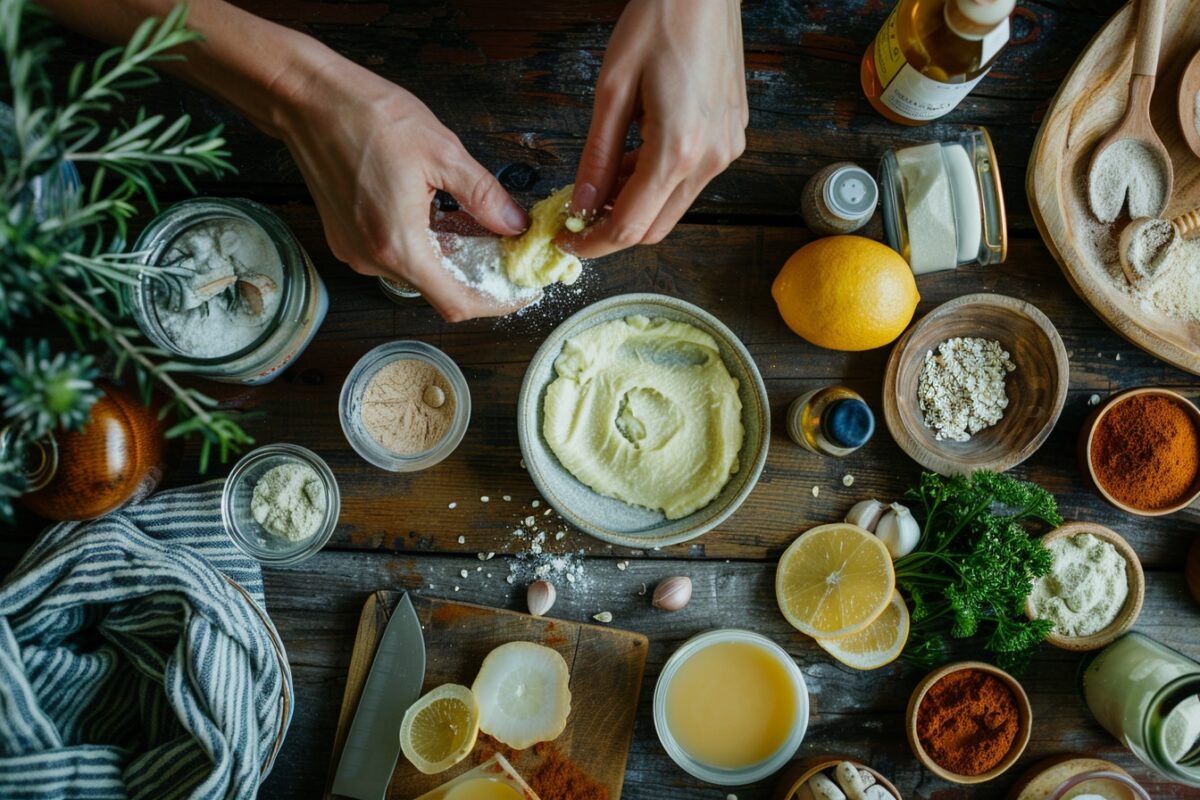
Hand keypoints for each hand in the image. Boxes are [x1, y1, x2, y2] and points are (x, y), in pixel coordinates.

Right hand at [273, 53, 528, 320]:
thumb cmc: (368, 116)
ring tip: (473, 222)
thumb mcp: (442, 152)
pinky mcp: (346, 239)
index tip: (519, 290)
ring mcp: (355, 251)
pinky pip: (395, 255)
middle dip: (476, 272)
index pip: (456, 302)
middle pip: (438, 288)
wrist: (307, 99)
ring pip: (417, 271)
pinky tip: (439, 214)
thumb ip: (484, 197)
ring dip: (450, 254)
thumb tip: (514, 225)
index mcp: (398, 244)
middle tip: (504, 246)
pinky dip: (423, 244)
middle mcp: (372, 258)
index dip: (495, 303)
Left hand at [559, 0, 747, 258]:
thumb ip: (597, 156)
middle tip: (578, 216)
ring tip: (603, 180)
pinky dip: (658, 183)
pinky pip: (690, 181)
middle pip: (656, 227)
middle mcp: (710, 159)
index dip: (594, 244)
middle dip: (614, 231)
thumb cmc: (659, 21)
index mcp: (678, 150)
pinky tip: (635, 159)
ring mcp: (727, 150)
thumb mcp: (612, 89)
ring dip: (636, 205)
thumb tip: (581, 204)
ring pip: (674, 207)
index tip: (567, 242)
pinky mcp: (732, 138)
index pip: (630, 226)